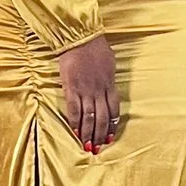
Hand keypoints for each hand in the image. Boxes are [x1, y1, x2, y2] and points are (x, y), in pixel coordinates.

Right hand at [55, 35, 119, 151]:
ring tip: (87, 146)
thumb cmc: (96, 47)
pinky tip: (75, 132)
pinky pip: (74, 110)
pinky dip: (75, 122)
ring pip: (89, 118)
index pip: (114, 111)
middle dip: (100, 135)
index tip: (109, 137)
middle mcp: (99, 91)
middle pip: (102, 118)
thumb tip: (109, 87)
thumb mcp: (110, 63)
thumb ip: (109, 78)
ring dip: (88, 133)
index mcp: (110, 85)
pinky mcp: (71, 88)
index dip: (111, 126)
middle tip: (97, 148)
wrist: (80, 38)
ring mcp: (85, 90)